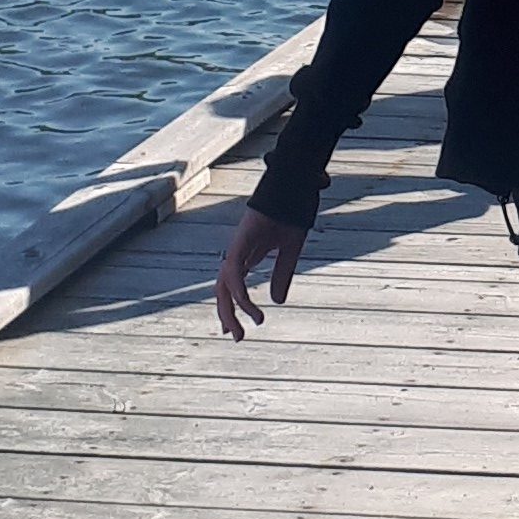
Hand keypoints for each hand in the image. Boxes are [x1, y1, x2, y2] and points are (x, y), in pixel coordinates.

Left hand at [215, 206, 305, 339]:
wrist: (294, 181)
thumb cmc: (291, 209)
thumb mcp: (290, 250)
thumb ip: (283, 273)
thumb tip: (277, 300)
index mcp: (248, 252)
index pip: (232, 284)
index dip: (231, 306)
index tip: (236, 329)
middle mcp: (239, 251)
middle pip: (223, 288)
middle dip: (226, 314)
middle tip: (237, 338)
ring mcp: (238, 245)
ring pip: (224, 285)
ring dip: (229, 311)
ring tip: (240, 332)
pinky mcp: (242, 240)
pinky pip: (235, 273)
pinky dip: (240, 294)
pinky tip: (251, 310)